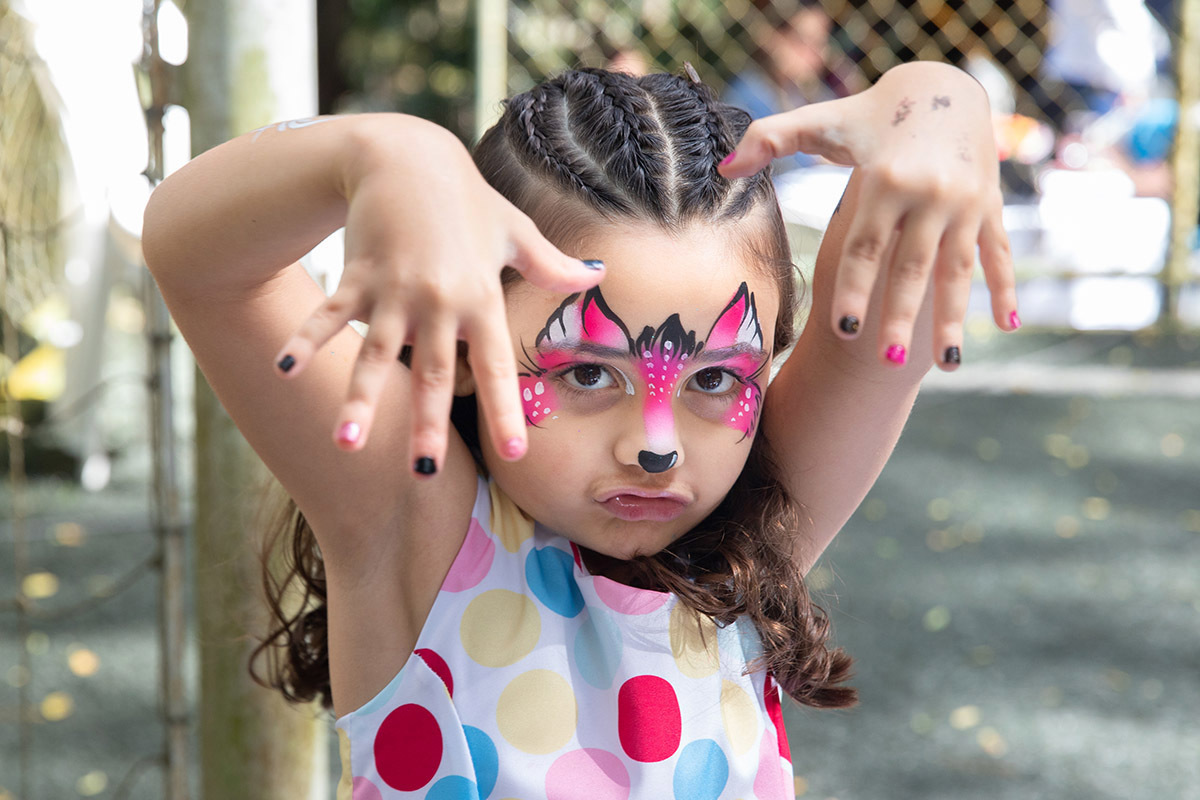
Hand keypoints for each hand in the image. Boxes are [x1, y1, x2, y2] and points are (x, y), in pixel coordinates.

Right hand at [272, 117, 603, 469]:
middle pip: (434, 373)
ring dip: (361, 400)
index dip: (504, 408)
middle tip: (424, 473)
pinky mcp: (358, 275)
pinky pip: (332, 315)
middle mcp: (439, 301)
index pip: (496, 363)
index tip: (515, 452)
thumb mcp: (514, 231)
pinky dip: (308, 340)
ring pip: (377, 354)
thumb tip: (600, 277)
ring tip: (347, 444)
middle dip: (427, 424)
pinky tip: (285, 369)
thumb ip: (553, 266)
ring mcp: (394, 290)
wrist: (407, 155)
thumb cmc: (466, 199)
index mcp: (480, 297)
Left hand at [717, 62, 1017, 369]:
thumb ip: (770, 140)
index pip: (864, 247)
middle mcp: (928, 194)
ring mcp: (965, 203)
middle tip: (888, 363)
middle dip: (901, 318)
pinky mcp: (990, 206)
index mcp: (884, 179)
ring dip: (955, 318)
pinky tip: (1005, 329)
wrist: (943, 86)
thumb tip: (723, 168)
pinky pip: (998, 254)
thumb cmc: (872, 113)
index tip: (843, 330)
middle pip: (910, 268)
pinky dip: (1005, 290)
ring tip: (949, 364)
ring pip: (959, 272)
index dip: (854, 289)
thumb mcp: (822, 121)